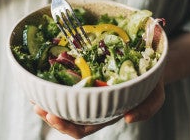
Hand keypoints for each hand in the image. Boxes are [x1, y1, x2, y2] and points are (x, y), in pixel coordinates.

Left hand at [34, 79, 164, 138]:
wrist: (149, 63)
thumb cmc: (151, 82)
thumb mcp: (155, 97)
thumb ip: (147, 110)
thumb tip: (129, 119)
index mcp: (107, 113)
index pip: (84, 127)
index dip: (67, 126)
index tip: (52, 116)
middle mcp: (94, 105)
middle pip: (68, 117)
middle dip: (50, 115)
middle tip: (37, 107)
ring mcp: (89, 91)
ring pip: (65, 101)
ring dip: (48, 100)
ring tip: (33, 95)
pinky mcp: (86, 76)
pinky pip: (67, 83)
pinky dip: (54, 83)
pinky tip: (44, 78)